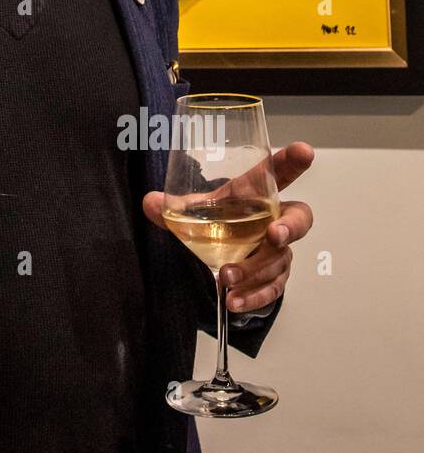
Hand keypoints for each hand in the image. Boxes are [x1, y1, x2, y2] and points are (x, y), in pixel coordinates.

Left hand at [143, 140, 314, 311]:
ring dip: (255, 270)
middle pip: (299, 218)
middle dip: (291, 226)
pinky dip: (254, 296)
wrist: (226, 253)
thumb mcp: (197, 211)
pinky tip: (235, 301)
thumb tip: (149, 202)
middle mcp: (275, 218)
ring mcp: (279, 249)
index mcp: (257, 193)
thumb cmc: (221, 219)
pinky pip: (273, 287)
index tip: (304, 151)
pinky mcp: (275, 276)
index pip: (279, 173)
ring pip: (280, 259)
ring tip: (228, 277)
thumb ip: (175, 208)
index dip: (292, 162)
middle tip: (274, 234)